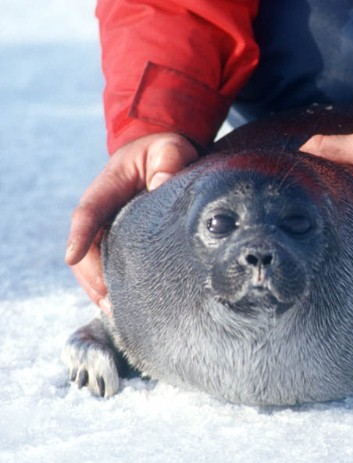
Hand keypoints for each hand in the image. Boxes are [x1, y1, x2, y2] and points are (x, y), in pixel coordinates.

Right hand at [65, 133, 198, 313]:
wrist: (162, 155)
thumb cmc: (165, 152)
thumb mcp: (170, 149)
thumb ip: (169, 163)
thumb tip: (162, 186)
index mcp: (108, 186)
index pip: (89, 211)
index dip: (80, 234)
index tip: (71, 255)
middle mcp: (102, 211)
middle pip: (86, 247)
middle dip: (92, 276)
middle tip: (109, 301)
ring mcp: (108, 228)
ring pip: (93, 263)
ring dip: (100, 289)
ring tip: (117, 313)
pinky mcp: (119, 241)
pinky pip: (108, 266)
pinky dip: (112, 288)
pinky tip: (125, 308)